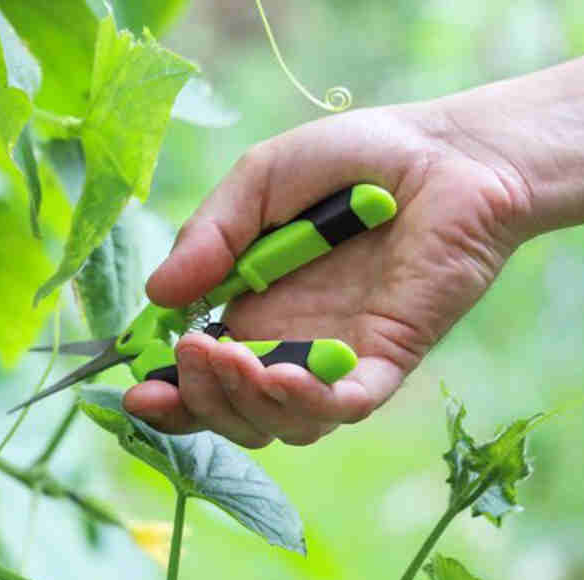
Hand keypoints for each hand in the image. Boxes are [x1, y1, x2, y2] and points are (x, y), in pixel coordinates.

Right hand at [123, 104, 532, 446]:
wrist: (447, 151)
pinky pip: (343, 407)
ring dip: (245, 404)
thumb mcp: (259, 182)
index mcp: (250, 311)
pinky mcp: (387, 359)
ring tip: (231, 358)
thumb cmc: (354, 158)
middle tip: (191, 351)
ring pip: (282, 424)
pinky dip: (307, 404)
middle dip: (200, 399)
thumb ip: (209, 236)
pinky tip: (280, 376)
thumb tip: (156, 293)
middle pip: (233, 413)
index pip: (200, 376)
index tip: (136, 392)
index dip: (168, 397)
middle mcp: (289, 346)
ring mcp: (337, 359)